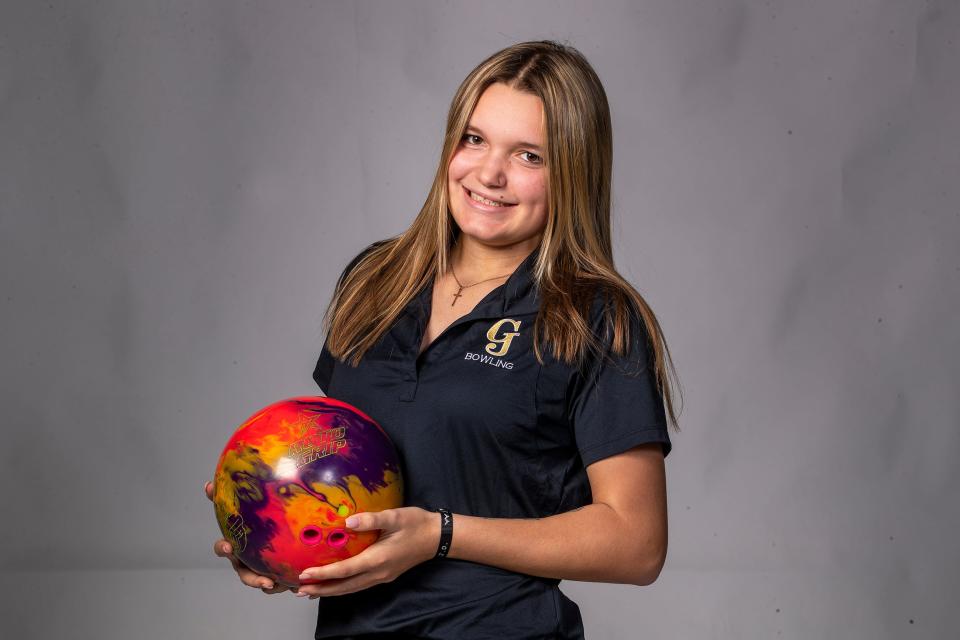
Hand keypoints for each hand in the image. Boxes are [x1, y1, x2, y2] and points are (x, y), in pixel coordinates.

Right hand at [205, 481, 293, 594]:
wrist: (273, 539)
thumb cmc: (251, 525)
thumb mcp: (242, 510)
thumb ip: (224, 499)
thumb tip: (207, 485)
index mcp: (236, 546)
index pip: (223, 548)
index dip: (224, 548)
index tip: (230, 547)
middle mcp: (245, 561)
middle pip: (245, 575)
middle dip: (254, 580)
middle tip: (266, 581)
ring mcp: (258, 571)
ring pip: (263, 582)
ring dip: (273, 584)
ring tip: (283, 584)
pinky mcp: (273, 576)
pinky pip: (278, 583)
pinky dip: (285, 584)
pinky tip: (296, 583)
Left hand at [294, 507, 438, 598]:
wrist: (436, 537)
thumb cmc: (416, 524)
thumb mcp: (395, 516)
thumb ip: (371, 519)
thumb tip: (347, 521)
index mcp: (378, 559)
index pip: (345, 570)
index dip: (324, 574)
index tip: (304, 574)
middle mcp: (378, 573)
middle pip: (345, 586)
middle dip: (321, 589)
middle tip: (299, 590)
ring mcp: (382, 577)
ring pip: (351, 589)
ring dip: (330, 591)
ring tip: (310, 591)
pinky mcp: (385, 575)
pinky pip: (358, 585)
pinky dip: (343, 587)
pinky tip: (334, 584)